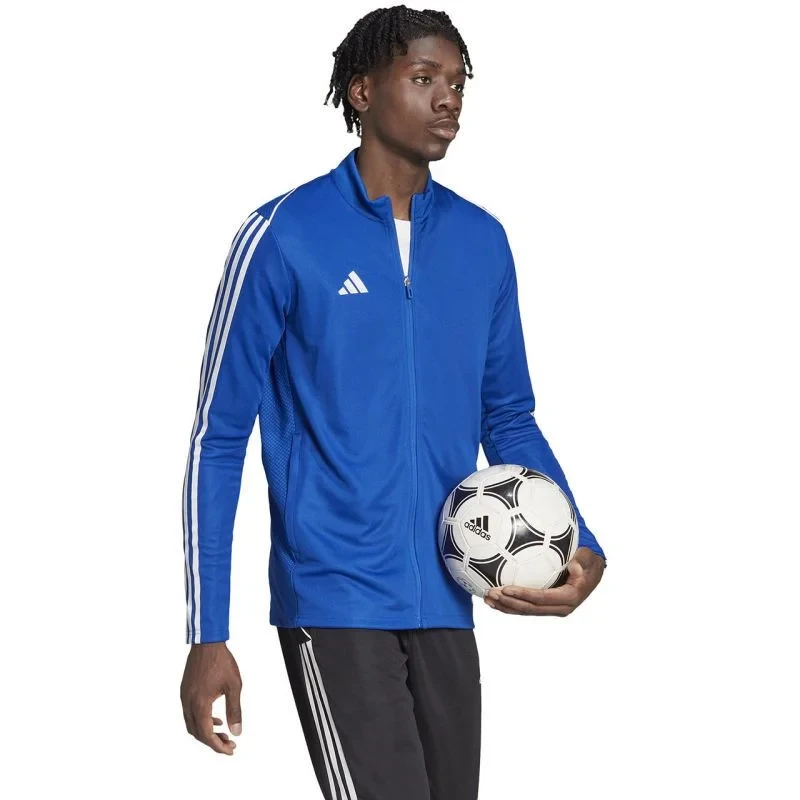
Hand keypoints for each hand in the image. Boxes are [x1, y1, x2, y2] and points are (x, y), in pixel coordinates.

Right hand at [180, 642, 242, 754]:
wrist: (207, 643)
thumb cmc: (222, 662)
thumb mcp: (234, 686)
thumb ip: (234, 710)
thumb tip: (237, 731)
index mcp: (200, 703)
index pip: (206, 734)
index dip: (218, 746)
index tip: (230, 750)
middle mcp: (188, 703)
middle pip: (197, 733)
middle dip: (213, 742)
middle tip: (229, 744)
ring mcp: (184, 697)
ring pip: (191, 725)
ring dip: (206, 732)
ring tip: (223, 733)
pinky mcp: (185, 691)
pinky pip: (190, 714)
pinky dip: (201, 721)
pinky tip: (215, 718)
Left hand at [483, 546, 604, 616]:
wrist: (592, 571)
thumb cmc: (588, 561)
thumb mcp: (589, 558)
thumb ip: (583, 561)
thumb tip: (575, 567)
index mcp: (570, 597)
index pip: (542, 598)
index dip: (524, 595)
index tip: (506, 588)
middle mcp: (560, 607)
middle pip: (530, 608)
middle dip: (509, 603)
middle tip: (491, 594)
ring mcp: (551, 608)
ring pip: (525, 611)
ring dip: (505, 606)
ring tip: (487, 599)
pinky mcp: (545, 606)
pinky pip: (525, 607)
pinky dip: (509, 604)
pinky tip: (494, 599)